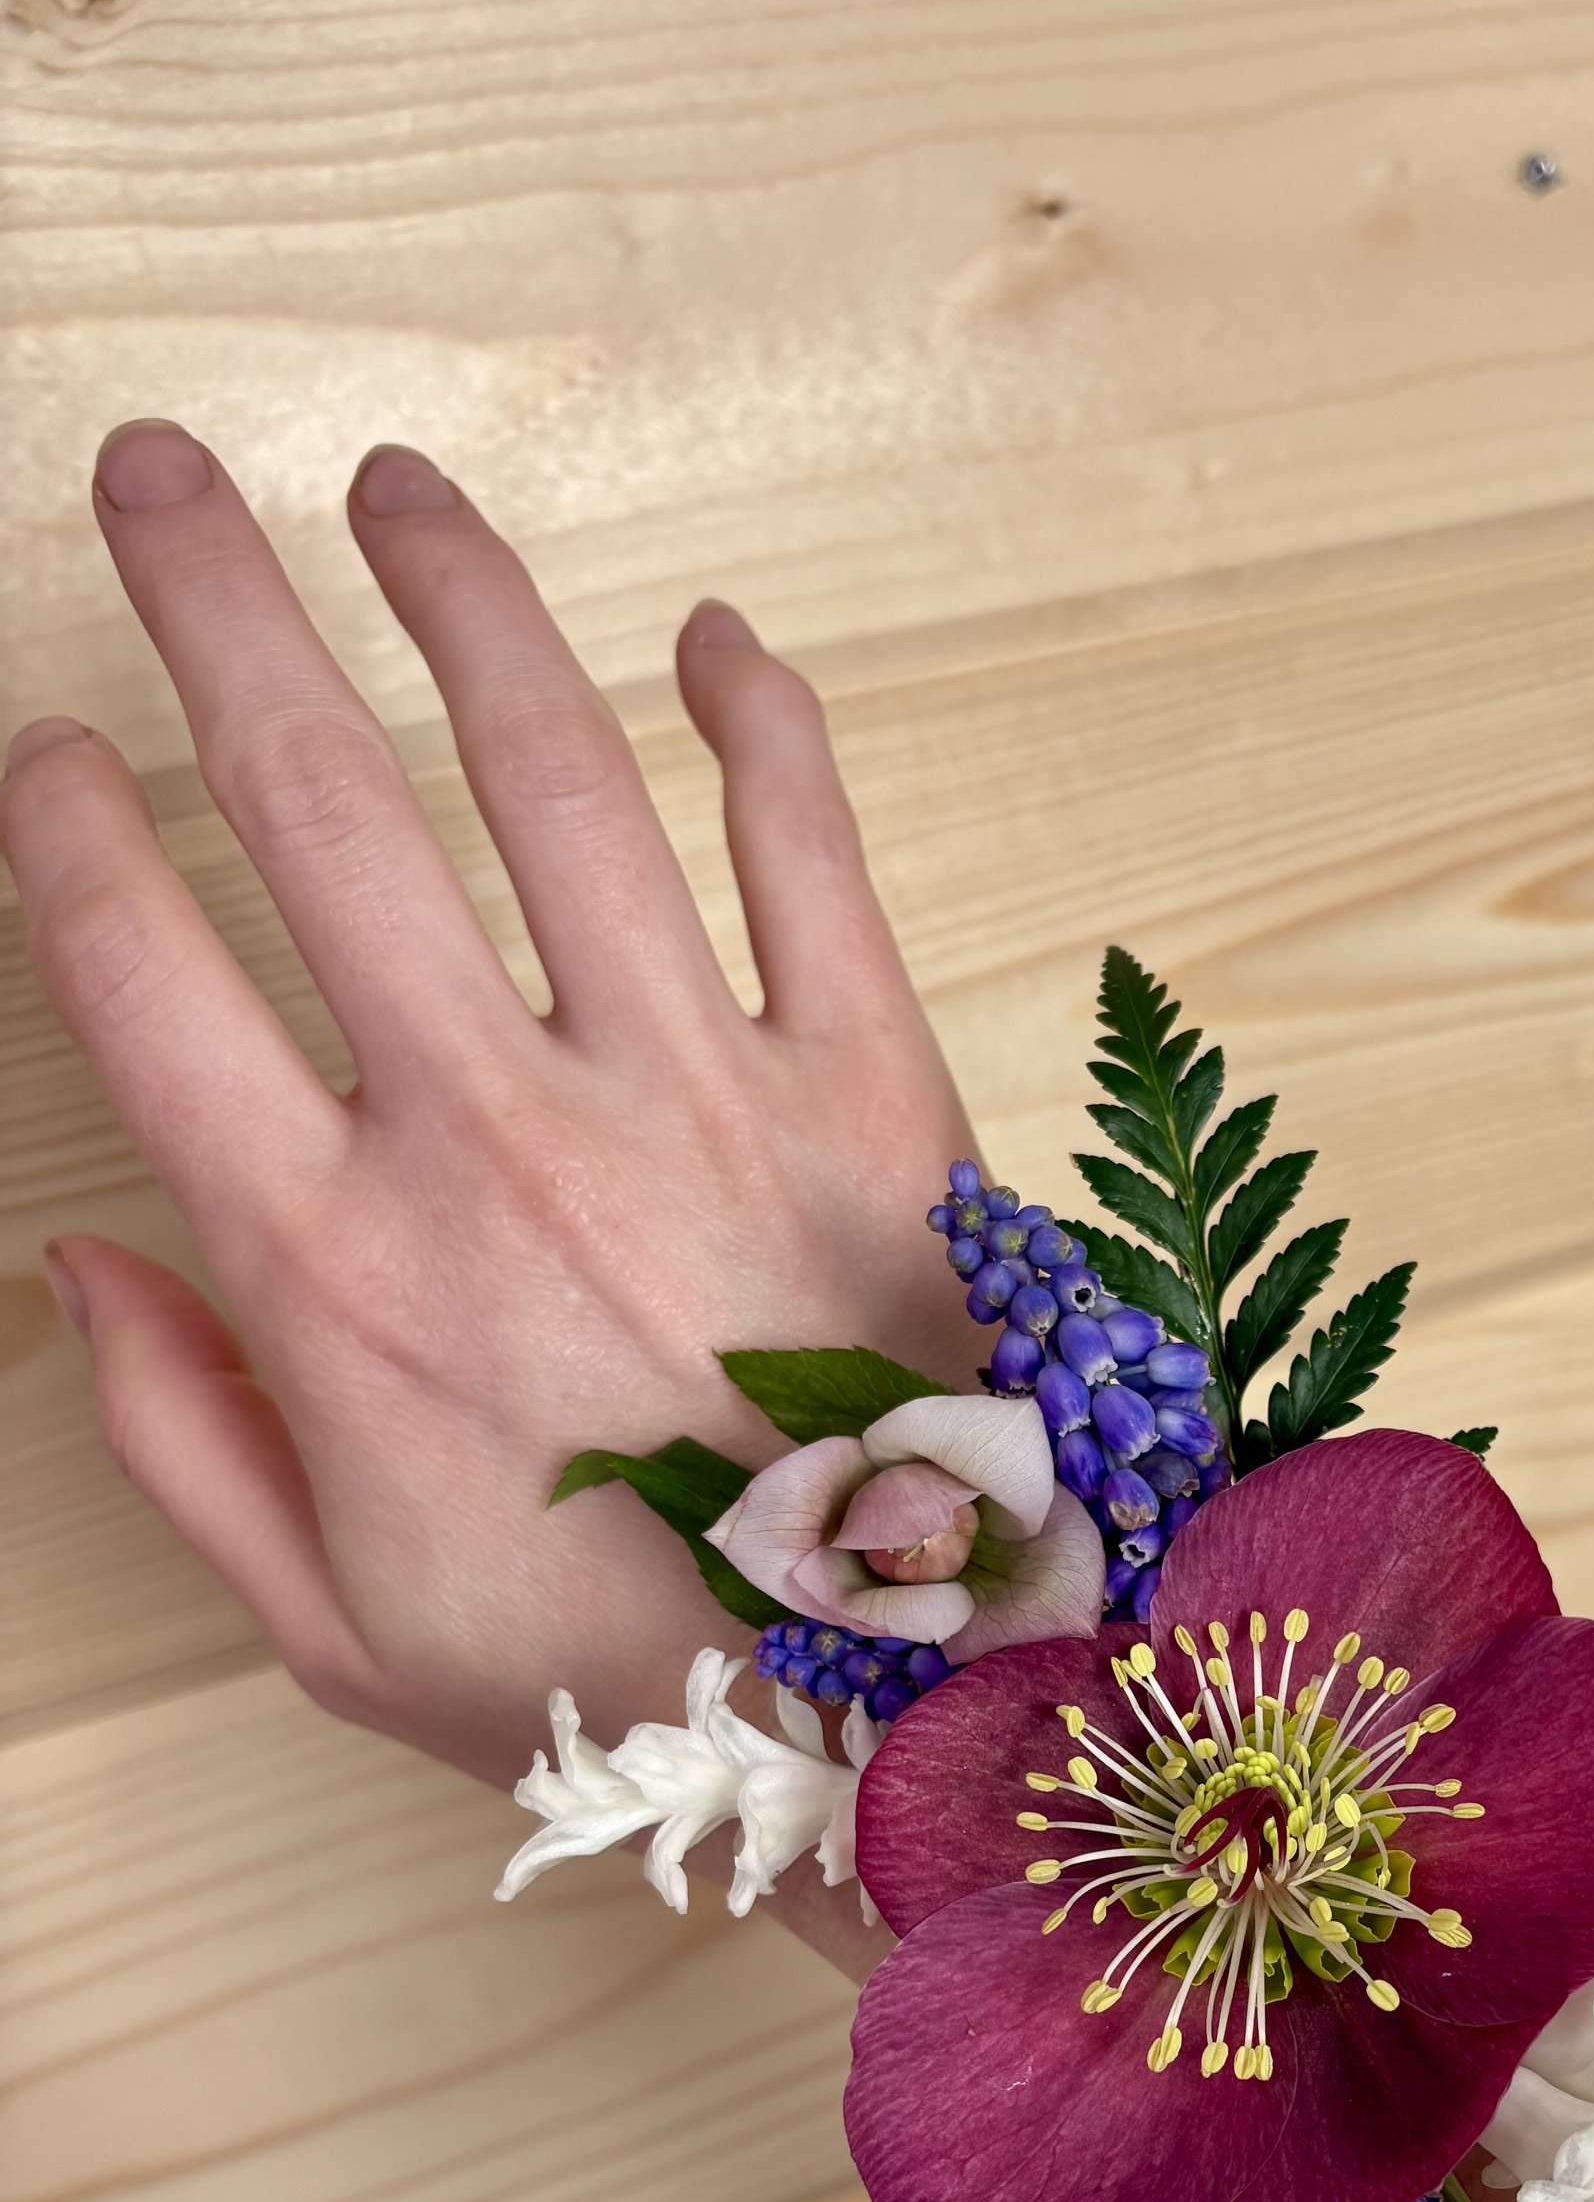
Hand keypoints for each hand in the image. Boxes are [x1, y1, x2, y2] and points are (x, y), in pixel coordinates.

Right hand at [3, 420, 975, 1792]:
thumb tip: (76, 1269)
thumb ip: (182, 1443)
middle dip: (221, 607)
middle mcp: (502, 1142)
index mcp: (341, 1272)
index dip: (69, 831)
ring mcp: (699, 1097)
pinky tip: (717, 642)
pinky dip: (768, 728)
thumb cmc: (615, 1686)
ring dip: (465, 601)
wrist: (901, 1722)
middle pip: (318, 803)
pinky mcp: (875, 1092)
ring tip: (398, 494)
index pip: (144, 974)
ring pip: (556, 774)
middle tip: (166, 480)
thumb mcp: (336, 1629)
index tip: (48, 750)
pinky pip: (813, 855)